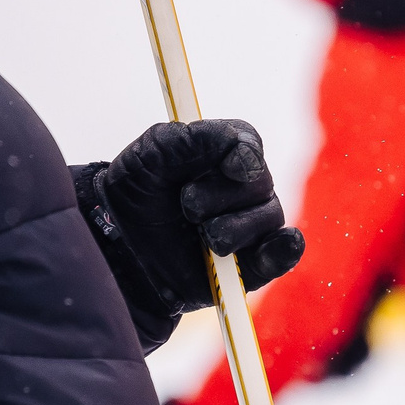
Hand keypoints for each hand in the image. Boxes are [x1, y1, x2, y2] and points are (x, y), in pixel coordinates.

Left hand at [94, 121, 304, 313]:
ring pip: (269, 218)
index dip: (244, 154)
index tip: (230, 166)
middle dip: (222, 196)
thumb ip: (192, 139)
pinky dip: (285, 250)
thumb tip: (237, 143)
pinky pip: (282, 255)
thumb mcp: (152, 153)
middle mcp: (242, 188)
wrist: (118, 245)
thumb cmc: (137, 192)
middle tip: (187, 206)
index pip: (249, 145)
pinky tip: (280, 245)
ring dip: (234, 228)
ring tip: (203, 237)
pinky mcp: (249, 265)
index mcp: (222, 154)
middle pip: (260, 183)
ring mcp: (249, 226)